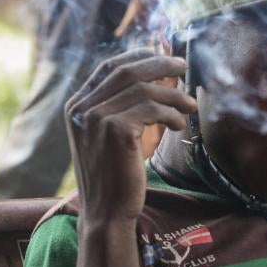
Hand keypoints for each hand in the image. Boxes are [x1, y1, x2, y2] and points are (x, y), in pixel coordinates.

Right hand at [64, 49, 195, 221]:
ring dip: (173, 94)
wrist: (105, 211)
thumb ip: (119, 106)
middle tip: (183, 65)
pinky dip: (171, 114)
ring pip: (144, 89)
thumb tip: (154, 77)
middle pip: (128, 70)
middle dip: (160, 64)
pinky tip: (178, 125)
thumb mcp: (108, 135)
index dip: (138, 56)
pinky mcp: (116, 130)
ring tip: (189, 105)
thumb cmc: (114, 174)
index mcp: (77, 106)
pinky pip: (153, 109)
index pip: (109, 67)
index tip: (163, 56)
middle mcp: (82, 108)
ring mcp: (96, 117)